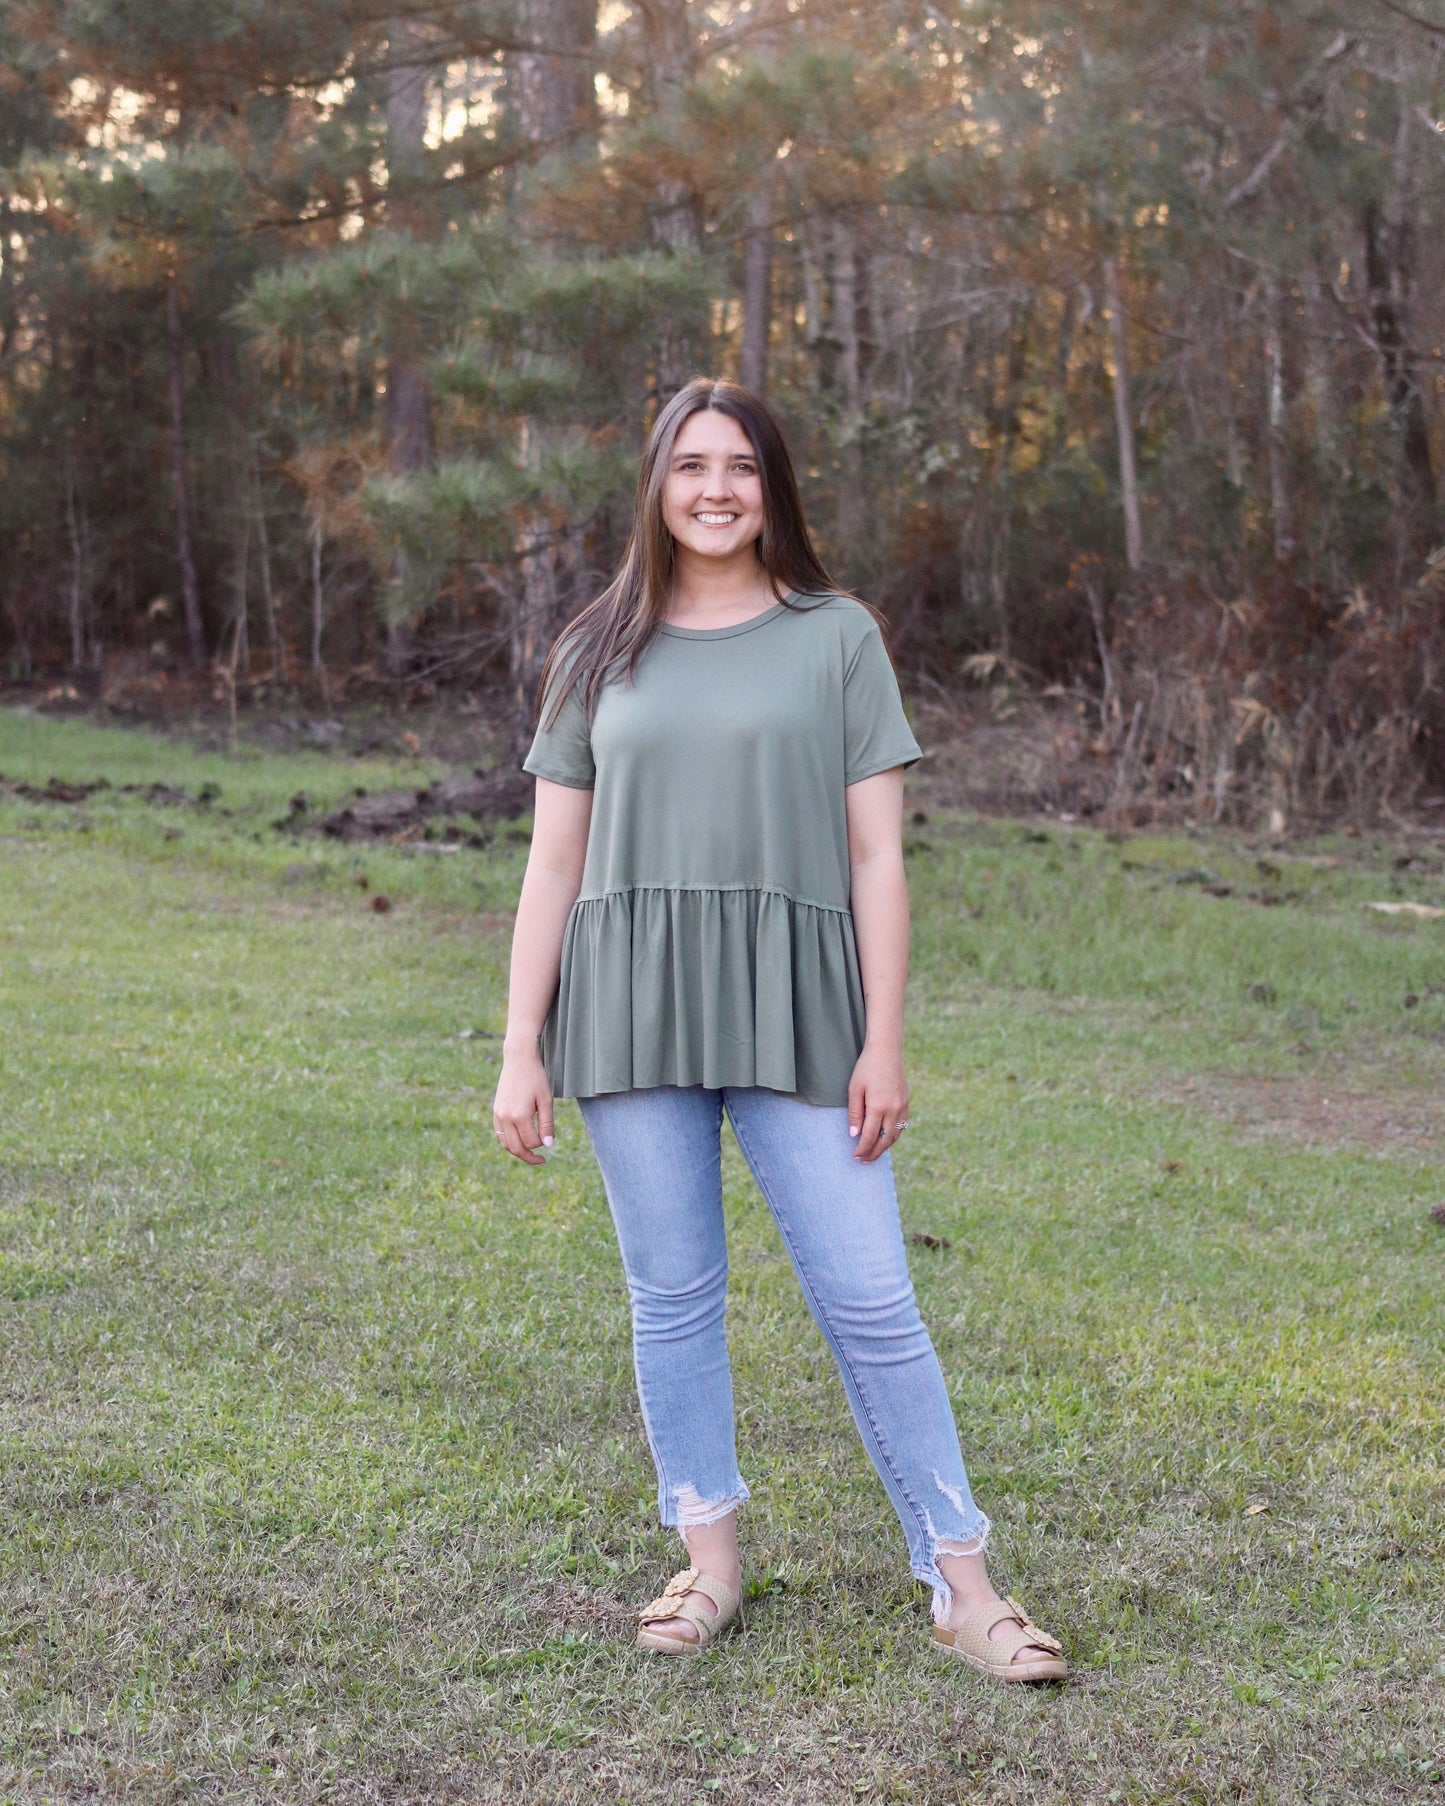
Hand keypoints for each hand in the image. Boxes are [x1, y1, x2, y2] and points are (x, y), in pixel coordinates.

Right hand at [492, 1048, 554, 1164]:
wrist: (518, 1059)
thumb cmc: (536, 1077)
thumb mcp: (546, 1100)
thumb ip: (547, 1124)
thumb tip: (548, 1145)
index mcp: (519, 1116)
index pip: (531, 1142)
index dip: (542, 1144)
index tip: (550, 1138)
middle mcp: (505, 1117)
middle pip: (516, 1148)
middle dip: (529, 1157)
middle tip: (542, 1161)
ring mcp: (498, 1115)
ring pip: (506, 1144)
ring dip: (518, 1151)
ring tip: (531, 1153)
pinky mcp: (496, 1111)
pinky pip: (500, 1134)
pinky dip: (510, 1141)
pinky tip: (521, 1140)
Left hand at [847, 1043, 908, 1162]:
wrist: (886, 1051)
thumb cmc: (866, 1068)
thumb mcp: (854, 1089)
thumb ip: (855, 1113)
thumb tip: (854, 1135)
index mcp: (878, 1107)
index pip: (870, 1136)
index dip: (862, 1149)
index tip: (855, 1157)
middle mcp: (893, 1109)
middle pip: (885, 1140)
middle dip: (874, 1153)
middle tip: (864, 1161)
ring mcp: (902, 1106)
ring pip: (896, 1135)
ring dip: (885, 1147)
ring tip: (874, 1153)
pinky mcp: (906, 1102)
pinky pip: (902, 1125)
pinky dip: (893, 1135)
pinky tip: (885, 1138)